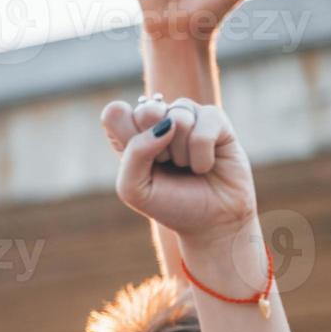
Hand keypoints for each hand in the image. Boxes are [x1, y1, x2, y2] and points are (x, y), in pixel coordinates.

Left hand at [104, 98, 256, 243]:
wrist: (209, 221)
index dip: (127, 136)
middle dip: (157, 148)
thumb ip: (135, 153)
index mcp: (129, 132)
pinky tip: (206, 165)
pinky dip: (203, 156)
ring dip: (182, 155)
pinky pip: (205, 128)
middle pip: (147, 110)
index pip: (115, 113)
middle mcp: (157, 119)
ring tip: (186, 167)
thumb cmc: (168, 203)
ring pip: (178, 119)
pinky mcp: (215, 120)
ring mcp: (186, 116)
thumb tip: (167, 123)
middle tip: (166, 165)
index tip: (140, 162)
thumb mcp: (134, 188)